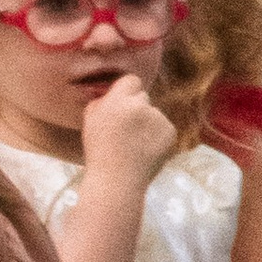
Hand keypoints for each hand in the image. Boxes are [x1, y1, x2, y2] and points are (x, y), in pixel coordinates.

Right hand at [80, 74, 178, 192]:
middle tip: (128, 130)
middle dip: (137, 109)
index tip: (124, 104)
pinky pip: (164, 127)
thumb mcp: (91, 121)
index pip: (132, 80)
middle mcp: (141, 106)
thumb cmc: (99, 152)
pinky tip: (147, 150)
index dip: (127, 92)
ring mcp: (158, 118)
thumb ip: (102, 101)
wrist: (117, 180)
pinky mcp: (171, 131)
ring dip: (148, 123)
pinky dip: (158, 136)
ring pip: (155, 113)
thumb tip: (112, 92)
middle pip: (143, 97)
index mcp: (118, 101)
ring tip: (137, 145)